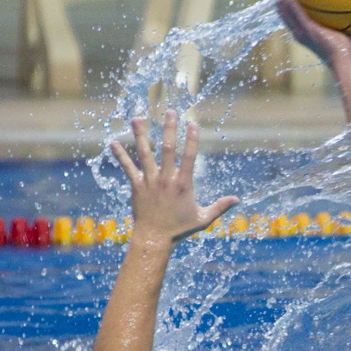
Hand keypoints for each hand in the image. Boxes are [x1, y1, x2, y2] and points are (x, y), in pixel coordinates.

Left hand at [109, 111, 238, 246]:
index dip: (191, 139)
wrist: (154, 238)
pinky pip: (128, 168)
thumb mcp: (203, 219)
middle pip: (168, 149)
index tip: (192, 123)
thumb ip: (220, 207)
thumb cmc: (179, 229)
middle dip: (169, 129)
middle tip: (170, 111)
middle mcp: (166, 179)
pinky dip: (120, 155)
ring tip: (137, 118)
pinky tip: (113, 142)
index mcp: (183, 184)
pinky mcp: (137, 186)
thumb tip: (238, 199)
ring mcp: (150, 181)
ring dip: (141, 135)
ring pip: (145, 153)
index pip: (189, 156)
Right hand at [270, 0, 350, 63]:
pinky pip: (297, 14)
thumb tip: (346, 1)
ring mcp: (301, 31)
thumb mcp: (339, 28)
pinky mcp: (307, 30)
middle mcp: (298, 32)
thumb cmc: (344, 48)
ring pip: (284, 11)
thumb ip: (337, 15)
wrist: (343, 60)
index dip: (283, 2)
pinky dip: (291, 2)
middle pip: (282, 11)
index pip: (289, 15)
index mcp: (303, 31)